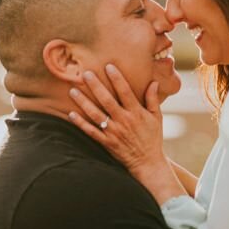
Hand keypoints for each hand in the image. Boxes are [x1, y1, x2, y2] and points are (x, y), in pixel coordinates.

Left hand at [66, 64, 179, 201]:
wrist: (147, 162)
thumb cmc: (153, 138)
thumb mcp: (157, 118)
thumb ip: (153, 100)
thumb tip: (154, 82)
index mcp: (136, 113)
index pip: (125, 92)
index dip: (117, 78)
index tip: (109, 66)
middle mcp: (124, 121)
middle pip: (107, 100)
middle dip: (96, 86)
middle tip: (85, 74)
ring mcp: (113, 132)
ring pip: (95, 114)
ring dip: (83, 102)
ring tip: (72, 90)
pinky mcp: (106, 142)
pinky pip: (90, 131)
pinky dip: (80, 123)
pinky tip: (70, 114)